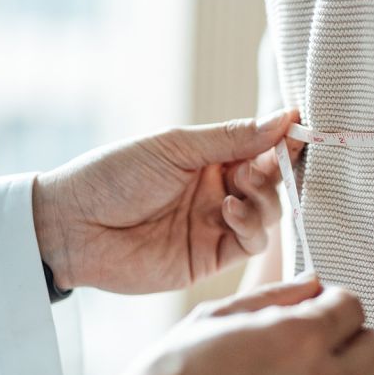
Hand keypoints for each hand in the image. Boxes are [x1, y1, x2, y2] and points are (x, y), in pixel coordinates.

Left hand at [32, 109, 302, 293]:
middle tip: (264, 166)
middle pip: (272, 181)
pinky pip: (250, 243)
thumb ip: (232, 137)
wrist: (72, 228)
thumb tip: (284, 116)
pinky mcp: (211, 257)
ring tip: (237, 192)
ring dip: (264, 199)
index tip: (301, 130)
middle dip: (275, 171)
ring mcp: (216, 224)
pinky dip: (250, 225)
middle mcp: (219, 189)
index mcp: (210, 157)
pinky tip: (230, 211)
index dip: (282, 140)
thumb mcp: (174, 147)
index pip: (260, 146)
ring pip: (269, 213)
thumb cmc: (113, 176)